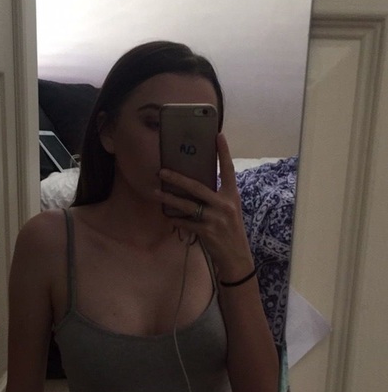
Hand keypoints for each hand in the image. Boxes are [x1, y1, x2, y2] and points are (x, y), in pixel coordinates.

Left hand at [155, 133, 253, 280]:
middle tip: (162, 171)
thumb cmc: (231, 230)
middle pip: (197, 187)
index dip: (223, 152)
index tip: (218, 135)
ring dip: (169, 199)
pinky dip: (176, 220)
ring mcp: (215, 218)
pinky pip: (186, 222)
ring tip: (156, 192)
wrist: (236, 256)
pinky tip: (168, 217)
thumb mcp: (230, 210)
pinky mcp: (207, 231)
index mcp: (231, 195)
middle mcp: (224, 204)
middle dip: (177, 179)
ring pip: (187, 205)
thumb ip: (217, 197)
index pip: (228, 169)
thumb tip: (196, 186)